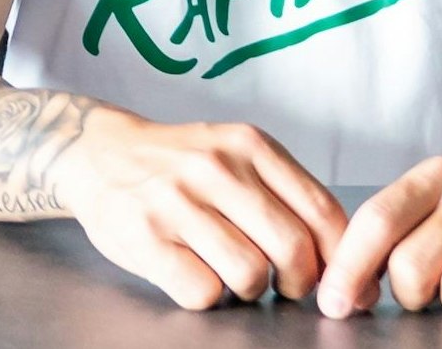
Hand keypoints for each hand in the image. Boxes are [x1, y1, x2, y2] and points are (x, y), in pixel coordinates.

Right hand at [49, 111, 348, 309]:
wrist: (98, 153)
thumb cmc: (180, 165)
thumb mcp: (236, 155)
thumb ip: (285, 194)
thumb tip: (343, 258)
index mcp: (250, 145)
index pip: (321, 211)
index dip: (338, 257)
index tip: (333, 277)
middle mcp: (216, 168)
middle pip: (292, 248)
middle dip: (299, 282)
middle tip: (284, 286)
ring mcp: (178, 202)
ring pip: (249, 274)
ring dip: (250, 290)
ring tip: (234, 276)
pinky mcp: (145, 237)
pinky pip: (202, 291)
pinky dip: (209, 296)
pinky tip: (199, 276)